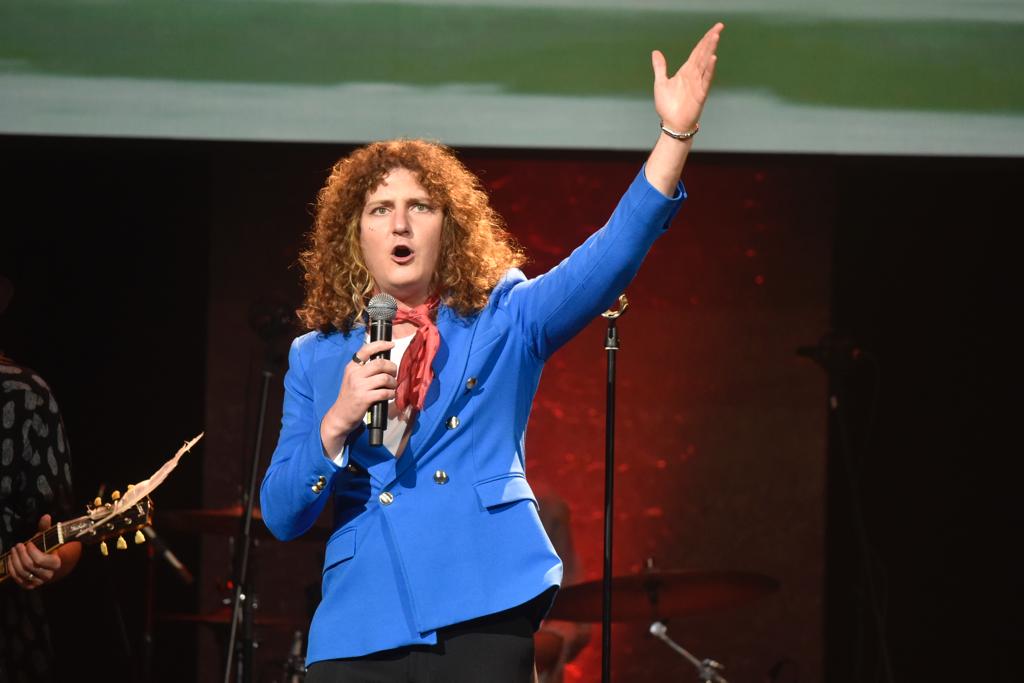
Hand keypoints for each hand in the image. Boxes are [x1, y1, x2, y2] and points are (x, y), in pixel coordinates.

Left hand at [7, 515, 61, 589]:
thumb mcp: (47, 537)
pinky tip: (10, 559)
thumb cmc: (46, 548)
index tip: (28, 543)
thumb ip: (46, 527)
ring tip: (13, 550)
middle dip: (21, 554)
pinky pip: (18, 578)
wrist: (46, 563)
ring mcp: (38, 581)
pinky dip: (12, 568)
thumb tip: (46, 516)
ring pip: (22, 572)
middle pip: (29, 566)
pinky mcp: (29, 585)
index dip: (32, 552)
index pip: (40, 560)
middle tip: (17, 545)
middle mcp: (48, 575)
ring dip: (15, 560)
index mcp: (55, 563)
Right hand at [320, 340, 396, 454]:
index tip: (392, 344)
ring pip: (385, 378)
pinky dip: (391, 394)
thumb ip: (364, 369)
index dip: (381, 344)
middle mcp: (354, 374)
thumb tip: (385, 361)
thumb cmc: (350, 396)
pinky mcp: (364, 398)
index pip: (366, 349)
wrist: (340, 415)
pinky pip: (385, 392)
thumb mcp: (352, 378)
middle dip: (392, 367)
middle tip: (394, 373)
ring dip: (393, 382)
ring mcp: (359, 386)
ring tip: (392, 386)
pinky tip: (389, 395)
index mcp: (352, 367)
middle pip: (380, 363)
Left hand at [651, 22, 723, 131]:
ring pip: (706, 63)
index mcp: (686, 71)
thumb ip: (660, 67)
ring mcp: (698, 84)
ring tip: (716, 37)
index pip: (697, 51)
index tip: (714, 28)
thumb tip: (656, 52)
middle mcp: (694, 75)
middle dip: (711, 39)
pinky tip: (713, 58)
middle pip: (704, 53)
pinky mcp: (700, 94)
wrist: (672, 124)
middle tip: (720, 26)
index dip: (705, 39)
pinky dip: (709, 69)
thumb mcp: (660, 82)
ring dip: (710, 50)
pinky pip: (706, 79)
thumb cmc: (668, 106)